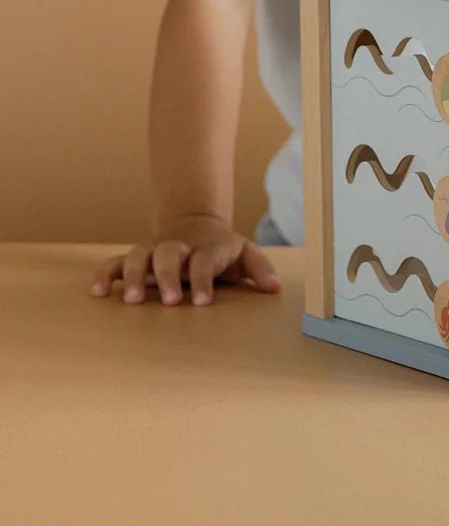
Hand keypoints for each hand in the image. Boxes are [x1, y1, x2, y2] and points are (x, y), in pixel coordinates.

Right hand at [90, 214, 281, 305]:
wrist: (197, 223)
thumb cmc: (222, 249)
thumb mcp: (244, 254)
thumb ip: (259, 269)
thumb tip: (275, 288)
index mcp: (207, 248)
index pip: (205, 261)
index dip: (203, 280)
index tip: (201, 302)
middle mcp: (179, 247)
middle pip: (169, 254)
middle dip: (167, 276)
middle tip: (168, 301)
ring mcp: (155, 251)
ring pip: (139, 255)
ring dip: (132, 276)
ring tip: (128, 301)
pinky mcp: (137, 258)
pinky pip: (115, 262)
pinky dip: (105, 274)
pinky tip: (97, 293)